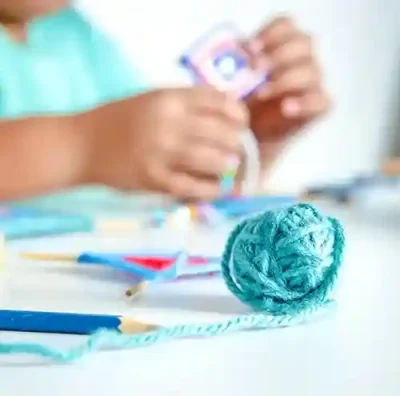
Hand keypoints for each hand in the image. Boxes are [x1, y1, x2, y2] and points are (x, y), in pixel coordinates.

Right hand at [81, 87, 247, 200]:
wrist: (82, 144)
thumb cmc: (119, 119)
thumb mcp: (152, 100)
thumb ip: (185, 105)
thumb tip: (224, 117)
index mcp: (169, 98)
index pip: (218, 101)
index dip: (238, 114)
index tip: (242, 123)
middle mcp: (168, 123)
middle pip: (221, 132)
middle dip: (237, 142)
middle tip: (239, 150)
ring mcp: (161, 152)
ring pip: (211, 159)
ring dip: (228, 165)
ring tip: (231, 166)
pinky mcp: (153, 179)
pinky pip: (191, 186)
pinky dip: (210, 189)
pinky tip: (218, 189)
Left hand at [244, 17, 330, 144]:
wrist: (252, 136)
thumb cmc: (245, 102)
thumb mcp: (236, 82)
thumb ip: (238, 66)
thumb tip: (234, 54)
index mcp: (282, 45)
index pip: (286, 25)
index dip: (269, 33)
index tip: (249, 49)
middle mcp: (302, 60)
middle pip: (303, 43)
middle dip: (278, 54)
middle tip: (255, 68)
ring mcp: (313, 82)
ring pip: (311, 71)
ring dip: (284, 80)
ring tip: (261, 94)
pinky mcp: (319, 106)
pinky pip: (322, 100)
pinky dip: (304, 103)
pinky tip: (285, 108)